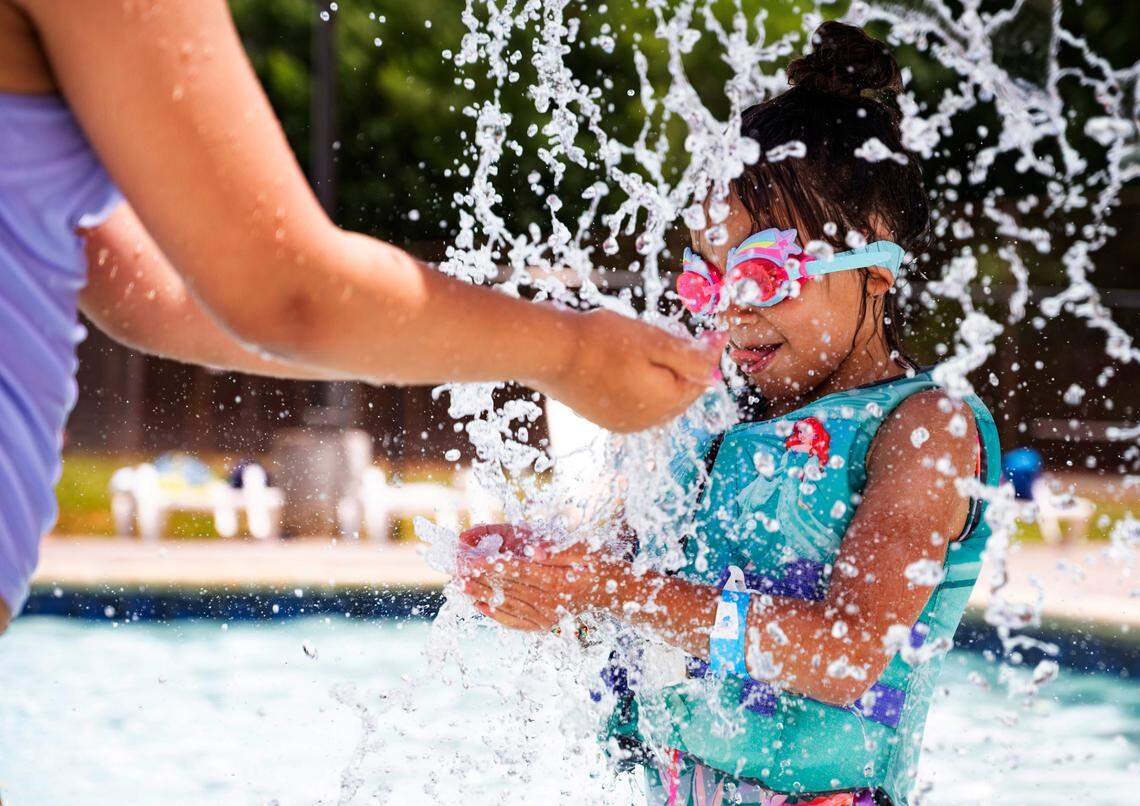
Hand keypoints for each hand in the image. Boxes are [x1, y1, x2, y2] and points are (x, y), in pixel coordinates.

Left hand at [457, 525, 623, 631]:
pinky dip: (493, 613)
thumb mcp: (585, 549)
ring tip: (459, 583)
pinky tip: (477, 604)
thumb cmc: (597, 563)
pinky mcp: (543, 626)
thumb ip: (558, 549)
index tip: (467, 557)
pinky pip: (513, 621)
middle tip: (455, 566)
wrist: (613, 591)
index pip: (514, 570)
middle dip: (477, 576)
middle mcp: (549, 604)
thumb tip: (532, 549)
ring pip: (505, 604)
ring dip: (479, 593)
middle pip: (505, 587)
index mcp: (556, 582)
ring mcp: (546, 618)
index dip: (488, 563)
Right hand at [539, 310, 725, 432]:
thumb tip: (718, 363)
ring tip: (656, 347)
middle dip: (687, 367)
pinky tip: (630, 363)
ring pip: (659, 399)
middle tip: (687, 337)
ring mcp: (625, 423)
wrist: (551, 353)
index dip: (709, 355)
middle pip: (682, 393)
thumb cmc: (602, 341)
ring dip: (665, 377)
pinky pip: (636, 403)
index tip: (714, 332)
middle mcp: (648, 421)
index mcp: (666, 403)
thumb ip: (691, 357)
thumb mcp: (654, 341)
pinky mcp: (605, 419)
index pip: (701, 380)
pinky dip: (642, 385)